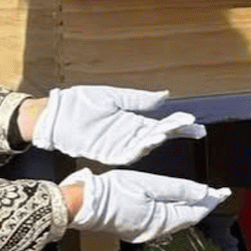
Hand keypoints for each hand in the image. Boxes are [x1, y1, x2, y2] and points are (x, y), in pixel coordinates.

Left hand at [32, 86, 203, 164]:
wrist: (56, 115)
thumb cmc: (81, 103)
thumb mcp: (113, 97)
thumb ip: (138, 99)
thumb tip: (164, 96)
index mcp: (132, 122)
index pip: (161, 124)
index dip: (178, 124)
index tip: (194, 123)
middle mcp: (129, 135)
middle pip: (157, 135)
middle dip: (174, 131)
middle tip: (192, 128)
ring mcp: (118, 145)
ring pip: (143, 145)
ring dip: (156, 139)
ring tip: (169, 131)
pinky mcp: (106, 152)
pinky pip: (125, 154)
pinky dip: (136, 150)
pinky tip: (148, 143)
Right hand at [60, 168, 229, 241]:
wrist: (82, 204)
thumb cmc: (110, 192)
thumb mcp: (149, 184)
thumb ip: (178, 189)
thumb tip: (203, 193)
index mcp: (161, 221)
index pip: (195, 212)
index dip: (211, 201)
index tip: (224, 193)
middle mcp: (155, 232)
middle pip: (186, 219)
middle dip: (202, 206)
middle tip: (215, 194)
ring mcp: (143, 233)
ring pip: (174, 222)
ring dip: (187, 210)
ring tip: (199, 198)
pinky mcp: (134, 229)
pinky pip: (161, 223)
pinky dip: (172, 213)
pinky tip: (172, 205)